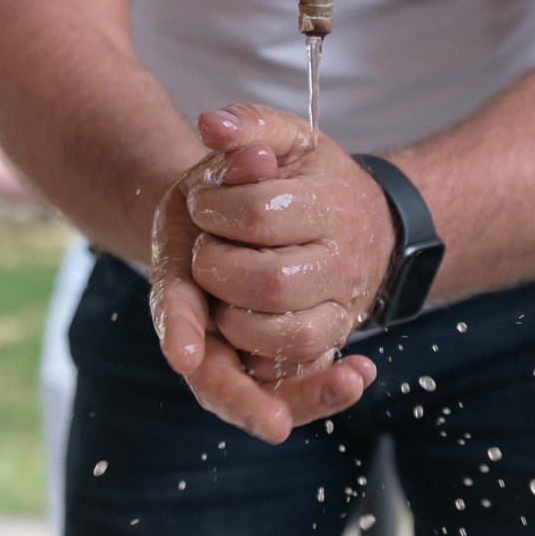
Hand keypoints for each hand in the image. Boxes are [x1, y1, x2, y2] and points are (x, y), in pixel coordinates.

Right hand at [149, 109, 378, 443]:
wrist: (254, 209)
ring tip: (349, 380)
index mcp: (182, 266)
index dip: (178, 329)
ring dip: (299, 392)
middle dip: (248, 378)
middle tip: (277, 408)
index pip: (175, 305)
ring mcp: (236, 341)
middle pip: (217, 364)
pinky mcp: (272, 357)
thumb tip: (222, 127)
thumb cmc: (246, 180)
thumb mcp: (249, 142)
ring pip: (256, 386)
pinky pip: (291, 386)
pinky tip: (359, 374)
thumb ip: (239, 129)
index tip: (186, 354)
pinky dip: (321, 390)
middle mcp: (204, 315)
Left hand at [185, 104, 396, 369]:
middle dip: (217, 268)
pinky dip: (255, 347)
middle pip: (268, 282)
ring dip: (230, 315)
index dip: (215, 209)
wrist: (370, 223)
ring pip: (280, 332)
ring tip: (221, 286)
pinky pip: (293, 362)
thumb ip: (250, 123)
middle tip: (207, 251)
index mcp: (330, 205)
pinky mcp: (331, 340)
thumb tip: (211, 126)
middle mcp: (342, 262)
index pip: (259, 214)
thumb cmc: (315, 181)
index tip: (203, 202)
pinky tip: (237, 317)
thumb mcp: (290, 139)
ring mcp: (340, 307)